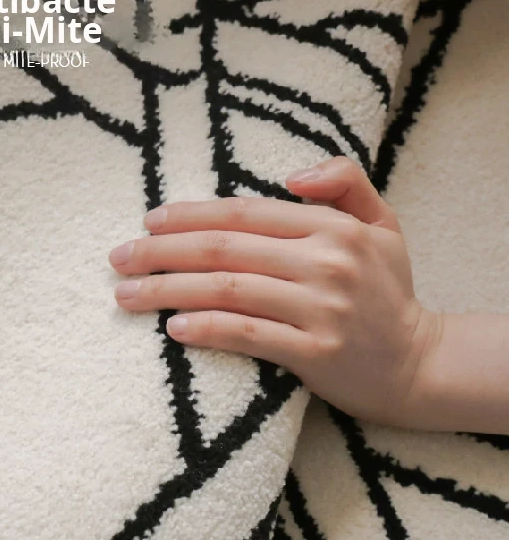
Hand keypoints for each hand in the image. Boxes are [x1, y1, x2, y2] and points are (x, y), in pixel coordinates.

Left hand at [108, 156, 441, 426]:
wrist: (420, 365)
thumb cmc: (389, 293)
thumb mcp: (382, 225)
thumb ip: (346, 183)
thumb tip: (290, 174)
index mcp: (334, 227)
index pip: (245, 213)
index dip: (191, 215)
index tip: (149, 221)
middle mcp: (325, 262)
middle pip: (225, 249)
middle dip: (162, 251)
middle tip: (118, 258)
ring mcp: (321, 308)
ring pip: (227, 290)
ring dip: (167, 290)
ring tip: (126, 295)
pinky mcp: (316, 353)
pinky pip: (248, 335)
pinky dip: (207, 328)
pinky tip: (173, 327)